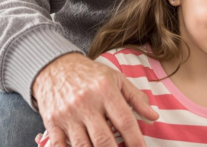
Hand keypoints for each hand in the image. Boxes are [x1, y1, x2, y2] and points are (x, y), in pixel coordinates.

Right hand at [32, 52, 158, 146]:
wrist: (55, 67)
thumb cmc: (90, 74)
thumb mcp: (116, 79)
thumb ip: (136, 98)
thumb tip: (154, 117)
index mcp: (105, 90)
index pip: (124, 121)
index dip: (135, 140)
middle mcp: (86, 103)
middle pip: (104, 138)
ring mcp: (67, 114)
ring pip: (83, 146)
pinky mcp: (52, 122)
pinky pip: (59, 146)